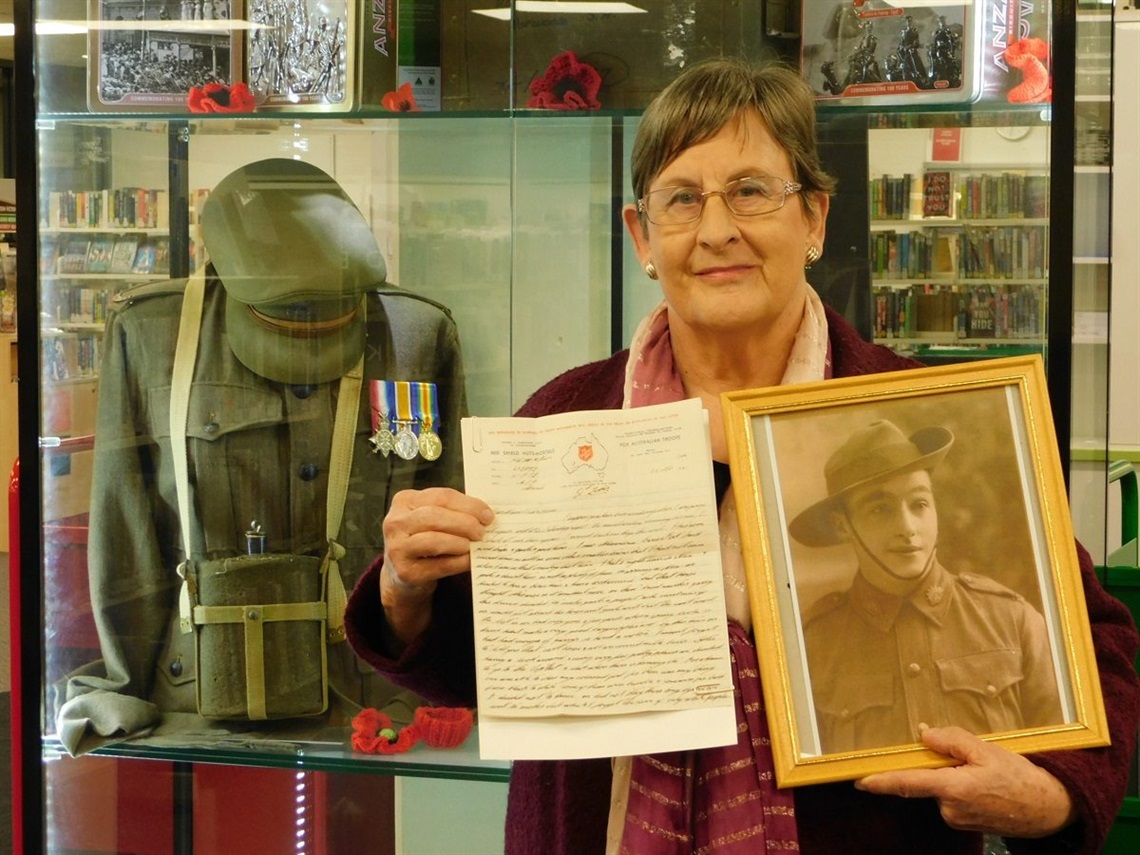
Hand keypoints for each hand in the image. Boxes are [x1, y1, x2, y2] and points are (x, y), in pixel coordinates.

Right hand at [382, 486, 492, 584]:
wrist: (403, 571)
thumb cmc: (424, 538)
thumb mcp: (432, 518)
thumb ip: (453, 512)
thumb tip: (485, 515)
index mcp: (404, 501)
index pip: (441, 496)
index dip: (469, 505)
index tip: (487, 514)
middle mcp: (395, 522)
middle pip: (435, 516)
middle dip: (465, 523)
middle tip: (482, 531)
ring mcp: (397, 548)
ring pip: (434, 540)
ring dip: (460, 542)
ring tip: (474, 544)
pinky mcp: (406, 571)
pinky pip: (439, 565)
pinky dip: (459, 561)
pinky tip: (470, 560)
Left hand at [854, 725, 1075, 838]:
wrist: (1048, 808)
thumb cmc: (1019, 778)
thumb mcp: (986, 751)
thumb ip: (952, 740)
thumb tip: (925, 735)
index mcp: (954, 789)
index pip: (909, 784)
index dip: (882, 782)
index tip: (861, 781)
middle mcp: (951, 808)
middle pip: (926, 780)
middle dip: (937, 766)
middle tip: (968, 761)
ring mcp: (957, 819)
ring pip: (940, 789)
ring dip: (951, 777)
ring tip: (983, 773)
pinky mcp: (964, 822)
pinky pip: (951, 798)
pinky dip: (959, 787)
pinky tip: (983, 785)